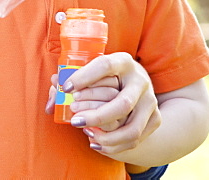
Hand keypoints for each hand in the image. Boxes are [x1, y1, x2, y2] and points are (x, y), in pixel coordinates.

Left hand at [45, 52, 160, 155]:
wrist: (139, 86)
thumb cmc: (108, 77)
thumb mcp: (94, 72)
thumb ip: (71, 80)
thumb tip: (54, 92)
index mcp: (123, 61)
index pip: (104, 66)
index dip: (84, 76)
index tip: (66, 88)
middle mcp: (140, 80)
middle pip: (122, 104)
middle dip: (96, 116)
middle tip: (74, 120)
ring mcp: (150, 100)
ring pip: (132, 128)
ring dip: (107, 137)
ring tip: (86, 134)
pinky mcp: (154, 118)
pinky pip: (135, 139)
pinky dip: (115, 146)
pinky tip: (97, 143)